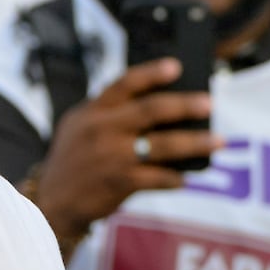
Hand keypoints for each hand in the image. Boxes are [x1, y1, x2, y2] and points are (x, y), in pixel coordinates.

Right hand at [34, 58, 222, 245]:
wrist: (51, 202)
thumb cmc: (71, 160)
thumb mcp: (77, 126)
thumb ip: (106, 112)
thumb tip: (155, 107)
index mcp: (93, 111)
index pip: (124, 84)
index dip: (152, 73)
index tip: (176, 66)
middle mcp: (103, 130)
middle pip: (151, 110)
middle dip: (184, 106)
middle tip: (208, 103)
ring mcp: (113, 156)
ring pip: (163, 145)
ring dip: (195, 142)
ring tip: (218, 140)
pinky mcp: (121, 183)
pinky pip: (159, 178)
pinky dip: (175, 178)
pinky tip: (184, 178)